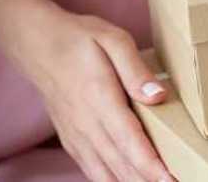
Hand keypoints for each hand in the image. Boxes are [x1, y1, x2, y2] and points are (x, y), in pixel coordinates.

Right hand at [23, 11, 174, 181]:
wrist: (36, 44)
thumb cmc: (79, 39)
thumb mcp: (112, 39)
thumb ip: (135, 69)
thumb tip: (158, 96)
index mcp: (100, 98)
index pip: (129, 140)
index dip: (150, 164)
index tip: (170, 177)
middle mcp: (87, 124)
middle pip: (121, 163)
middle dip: (148, 179)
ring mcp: (77, 135)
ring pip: (106, 172)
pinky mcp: (72, 140)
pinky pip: (92, 170)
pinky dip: (111, 181)